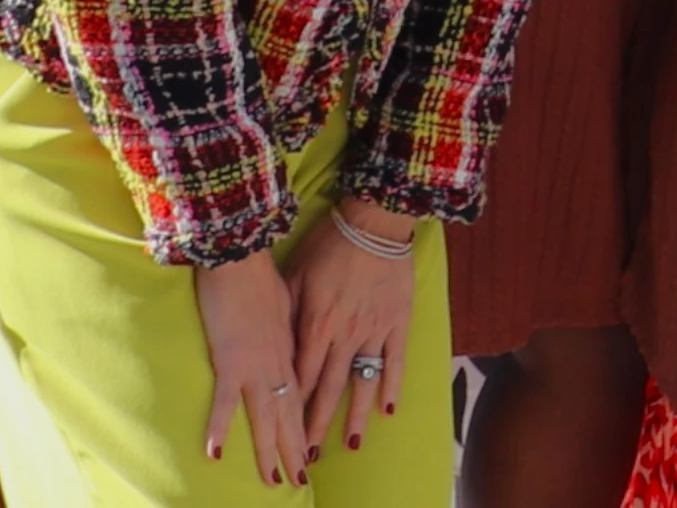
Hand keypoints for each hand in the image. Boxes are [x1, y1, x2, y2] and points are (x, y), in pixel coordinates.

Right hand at [193, 251, 310, 485]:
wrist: (243, 259)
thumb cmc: (262, 276)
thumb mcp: (287, 303)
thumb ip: (289, 328)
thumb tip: (288, 343)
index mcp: (291, 351)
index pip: (301, 398)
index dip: (305, 426)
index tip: (311, 450)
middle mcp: (278, 364)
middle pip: (288, 416)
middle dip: (294, 450)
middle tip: (300, 480)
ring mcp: (256, 365)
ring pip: (266, 417)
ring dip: (269, 450)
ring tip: (274, 480)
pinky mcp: (230, 360)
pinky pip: (225, 401)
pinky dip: (220, 427)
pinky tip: (216, 453)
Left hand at [282, 206, 416, 456]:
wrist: (374, 221)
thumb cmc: (328, 243)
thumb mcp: (295, 275)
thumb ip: (288, 313)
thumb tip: (278, 344)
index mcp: (315, 324)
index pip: (299, 376)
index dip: (291, 406)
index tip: (283, 431)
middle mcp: (343, 335)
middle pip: (327, 388)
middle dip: (317, 424)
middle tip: (311, 454)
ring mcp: (373, 330)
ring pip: (362, 382)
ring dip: (356, 415)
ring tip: (352, 443)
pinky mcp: (398, 321)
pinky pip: (396, 360)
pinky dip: (393, 385)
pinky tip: (390, 409)